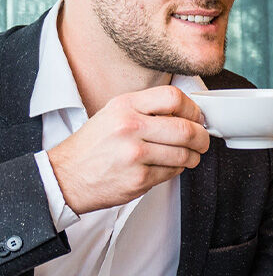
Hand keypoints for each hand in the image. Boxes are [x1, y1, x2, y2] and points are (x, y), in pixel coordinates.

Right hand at [47, 86, 209, 214]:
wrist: (66, 176)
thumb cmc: (94, 146)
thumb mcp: (114, 114)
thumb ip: (147, 110)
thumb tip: (188, 114)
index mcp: (125, 106)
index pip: (173, 97)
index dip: (193, 109)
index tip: (197, 118)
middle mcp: (129, 127)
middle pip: (185, 129)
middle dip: (202, 137)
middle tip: (202, 141)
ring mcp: (134, 154)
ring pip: (183, 154)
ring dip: (193, 157)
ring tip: (189, 156)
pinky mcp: (138, 178)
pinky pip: (172, 172)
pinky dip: (176, 170)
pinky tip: (167, 167)